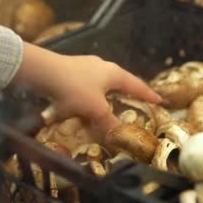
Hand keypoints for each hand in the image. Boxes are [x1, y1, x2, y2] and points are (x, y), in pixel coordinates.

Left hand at [11, 43, 160, 132]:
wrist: (43, 72)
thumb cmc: (75, 88)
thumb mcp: (96, 109)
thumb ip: (108, 122)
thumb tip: (119, 136)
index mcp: (114, 73)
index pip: (136, 84)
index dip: (147, 94)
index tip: (158, 100)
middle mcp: (102, 66)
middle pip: (120, 81)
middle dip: (126, 93)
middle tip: (134, 102)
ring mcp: (85, 66)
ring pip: (102, 83)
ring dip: (107, 95)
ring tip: (109, 105)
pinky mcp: (70, 70)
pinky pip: (86, 86)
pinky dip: (90, 96)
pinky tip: (84, 104)